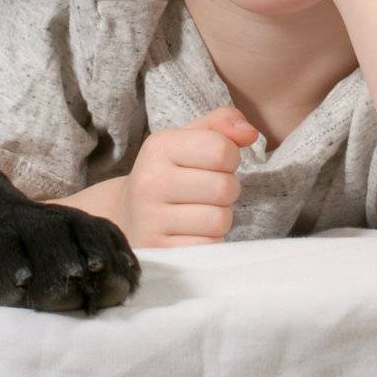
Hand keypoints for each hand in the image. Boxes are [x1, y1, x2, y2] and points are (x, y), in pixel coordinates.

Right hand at [114, 106, 258, 247]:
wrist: (126, 217)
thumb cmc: (168, 174)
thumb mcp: (186, 140)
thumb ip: (220, 125)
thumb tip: (250, 132)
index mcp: (159, 146)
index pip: (221, 149)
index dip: (229, 158)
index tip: (213, 164)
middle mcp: (150, 181)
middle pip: (225, 187)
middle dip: (227, 190)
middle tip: (207, 192)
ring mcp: (151, 219)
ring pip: (219, 220)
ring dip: (219, 218)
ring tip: (198, 212)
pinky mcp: (159, 251)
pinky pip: (209, 247)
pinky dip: (209, 242)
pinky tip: (191, 233)